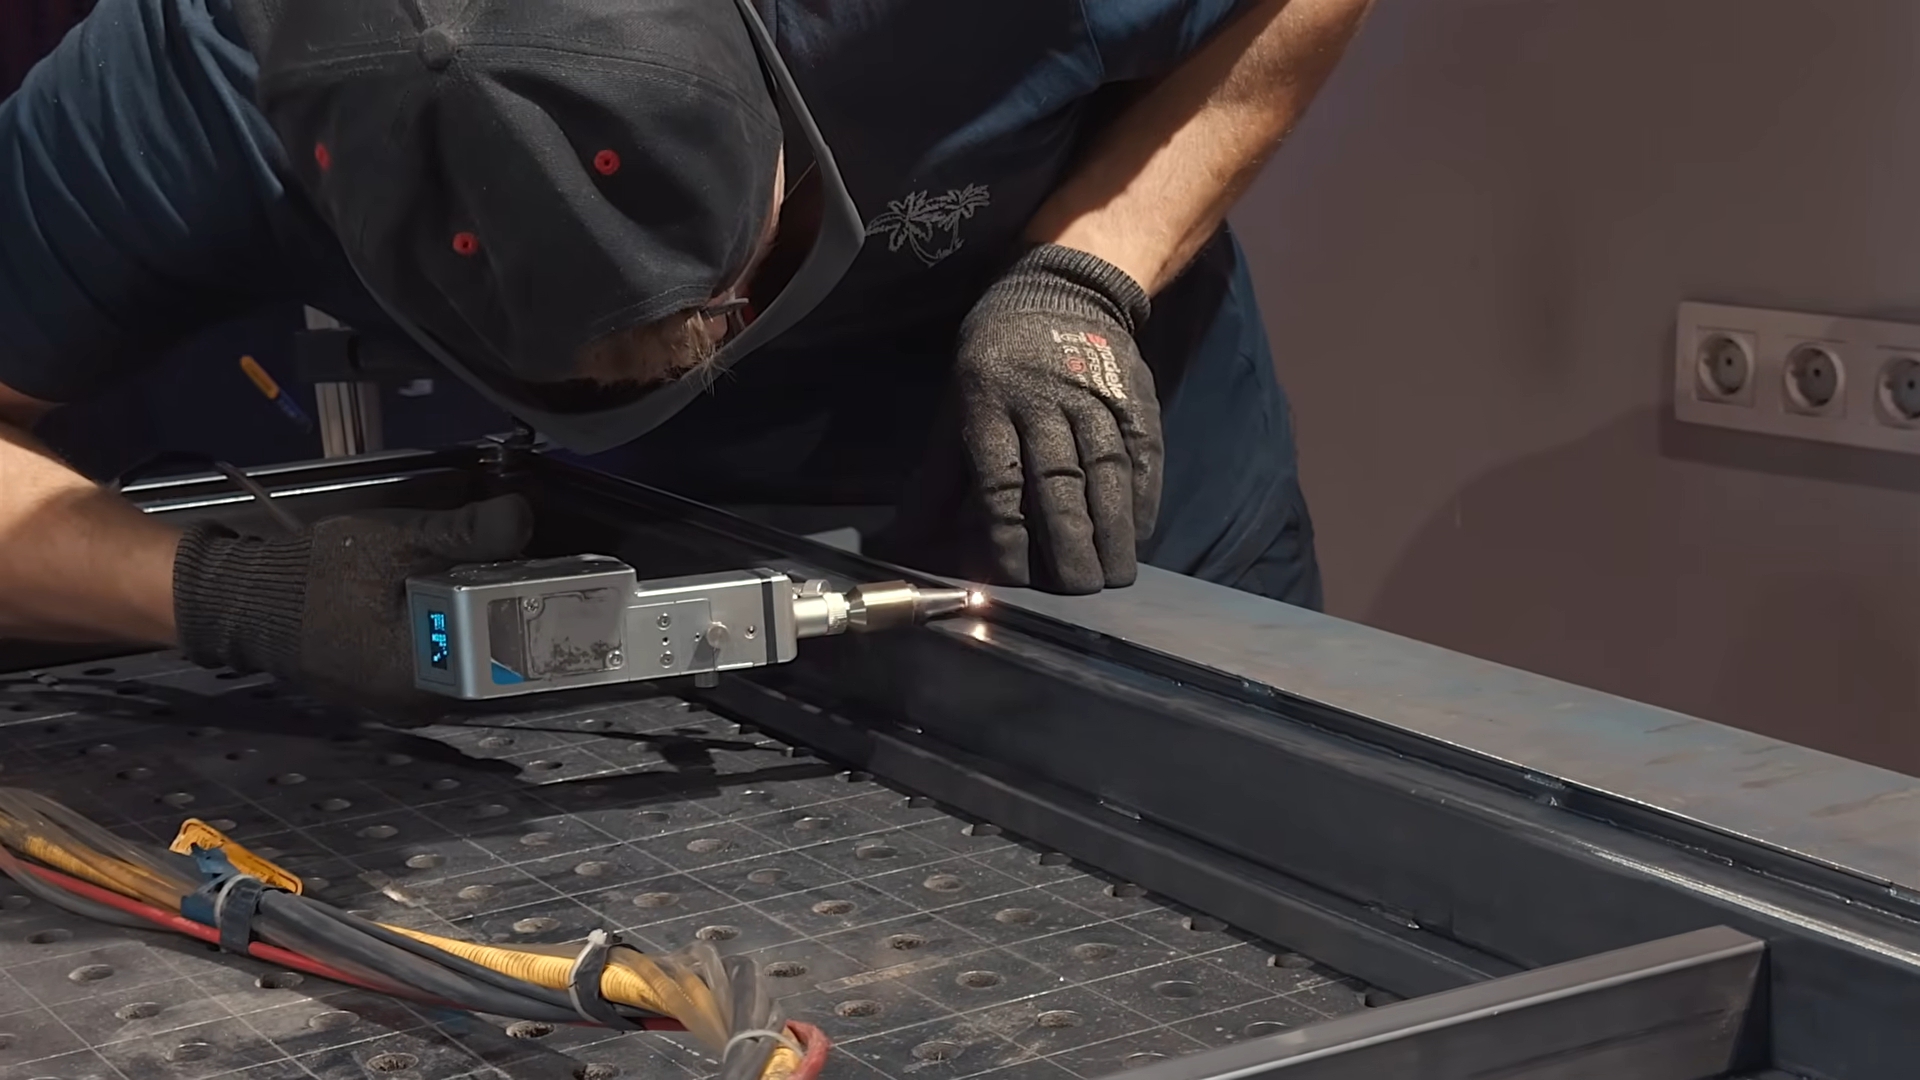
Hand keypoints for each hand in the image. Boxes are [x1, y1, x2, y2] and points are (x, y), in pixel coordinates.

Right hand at [172, 495, 532, 717]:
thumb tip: (522, 517)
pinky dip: (461, 636)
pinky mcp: (392, 692)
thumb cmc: (315, 574)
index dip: (540, 617)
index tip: (563, 584)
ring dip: (493, 627)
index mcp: (426, 676)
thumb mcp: (397, 540)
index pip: (512, 658)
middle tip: (540, 576)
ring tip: (510, 583)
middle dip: (519, 620)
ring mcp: (405, 704)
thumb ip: (466, 534)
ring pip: (474, 664)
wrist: (244, 600)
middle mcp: (422, 704)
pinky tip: (467, 602)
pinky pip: (446, 666)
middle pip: (498, 664)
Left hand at [951, 244, 1163, 592]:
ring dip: (1113, 527)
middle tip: (1078, 588)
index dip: (1007, 532)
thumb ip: (937, 480)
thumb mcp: (954, 409)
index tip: (1016, 576)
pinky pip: (1142, 450)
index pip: (998, 479)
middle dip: (1070, 540)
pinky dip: (1144, 494)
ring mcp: (1093, 395)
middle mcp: (1042, 400)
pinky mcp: (1133, 394)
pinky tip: (1140, 531)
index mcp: (988, 404)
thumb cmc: (994, 363)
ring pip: (1107, 468)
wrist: (1059, 290)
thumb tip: (903, 542)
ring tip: (1116, 573)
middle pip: (1059, 479)